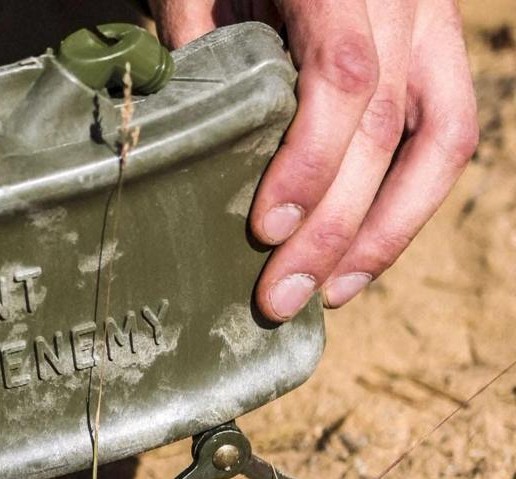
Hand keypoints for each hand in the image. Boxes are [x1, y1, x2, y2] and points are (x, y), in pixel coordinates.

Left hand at [151, 0, 478, 320]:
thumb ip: (196, 39)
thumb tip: (183, 137)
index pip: (344, 76)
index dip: (310, 161)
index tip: (265, 229)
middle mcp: (404, 2)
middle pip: (389, 127)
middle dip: (336, 226)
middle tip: (279, 298)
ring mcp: (433, 24)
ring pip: (442, 140)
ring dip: (388, 232)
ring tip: (331, 294)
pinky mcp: (438, 51)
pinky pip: (447, 134)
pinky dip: (408, 202)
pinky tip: (362, 255)